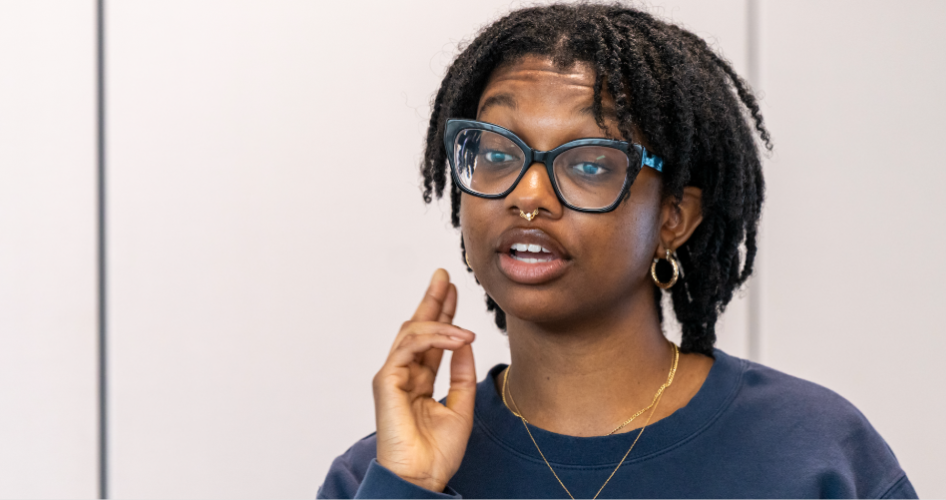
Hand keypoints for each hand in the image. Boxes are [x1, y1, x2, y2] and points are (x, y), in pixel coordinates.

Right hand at [372, 269, 476, 492]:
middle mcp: (404, 374)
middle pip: (417, 327)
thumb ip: (463, 375)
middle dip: (432, 300)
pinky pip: (409, 348)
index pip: (432, 339)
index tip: (453, 290)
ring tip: (463, 316)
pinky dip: (434, 338)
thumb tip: (465, 344)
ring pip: (411, 333)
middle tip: (445, 275)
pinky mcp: (387, 381)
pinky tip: (458, 337)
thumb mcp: (461, 407)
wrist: (421, 477)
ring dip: (439, 318)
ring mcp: (393, 376)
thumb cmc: (437, 452)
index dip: (443, 313)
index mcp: (420, 380)